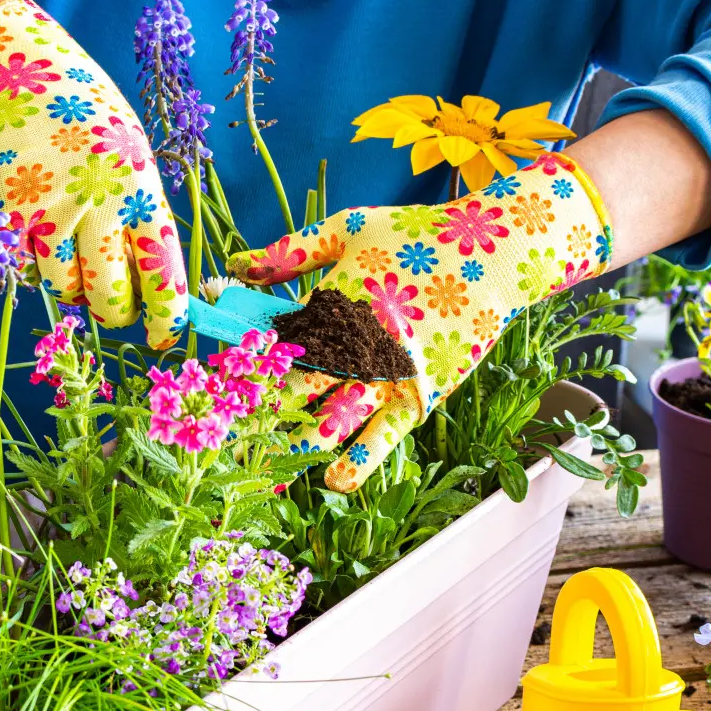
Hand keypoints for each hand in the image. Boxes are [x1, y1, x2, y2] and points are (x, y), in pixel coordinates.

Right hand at [0, 0, 186, 348]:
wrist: (19, 71)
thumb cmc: (86, 123)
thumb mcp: (131, 158)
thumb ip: (140, 218)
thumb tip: (151, 292)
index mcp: (141, 190)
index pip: (161, 274)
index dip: (165, 317)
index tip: (163, 338)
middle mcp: (99, 204)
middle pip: (109, 298)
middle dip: (113, 312)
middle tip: (111, 305)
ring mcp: (49, 211)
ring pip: (63, 288)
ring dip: (68, 281)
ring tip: (69, 243)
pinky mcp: (7, 214)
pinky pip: (24, 268)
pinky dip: (31, 258)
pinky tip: (35, 222)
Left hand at [229, 153, 612, 490]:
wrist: (493, 254)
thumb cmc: (415, 236)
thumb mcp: (348, 229)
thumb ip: (290, 252)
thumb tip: (236, 263)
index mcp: (329, 305)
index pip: (271, 346)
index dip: (241, 368)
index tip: (217, 387)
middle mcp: (353, 348)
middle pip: (292, 391)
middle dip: (258, 415)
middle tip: (228, 439)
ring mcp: (386, 378)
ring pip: (330, 424)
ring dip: (295, 447)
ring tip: (268, 467)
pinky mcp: (419, 397)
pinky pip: (382, 438)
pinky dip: (356, 462)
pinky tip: (332, 481)